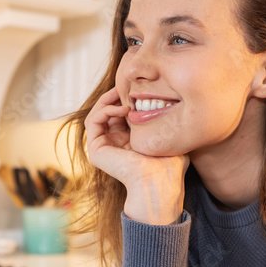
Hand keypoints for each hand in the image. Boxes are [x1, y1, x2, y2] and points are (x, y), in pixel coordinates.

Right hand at [84, 87, 188, 224]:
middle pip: (108, 112)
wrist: (159, 181)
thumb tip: (171, 106)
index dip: (128, 99)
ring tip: (122, 94)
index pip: (122, 115)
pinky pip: (93, 121)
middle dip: (115, 95)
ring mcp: (103, 148)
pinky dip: (105, 110)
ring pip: (98, 114)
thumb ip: (164, 124)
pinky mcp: (96, 150)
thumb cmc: (169, 164)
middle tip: (126, 85)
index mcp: (129, 143)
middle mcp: (114, 145)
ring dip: (108, 100)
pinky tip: (122, 108)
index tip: (140, 87)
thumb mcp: (168, 137)